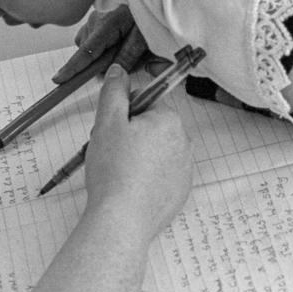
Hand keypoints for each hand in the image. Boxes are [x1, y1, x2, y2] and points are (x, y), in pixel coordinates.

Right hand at [53, 5, 147, 83]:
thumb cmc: (149, 10)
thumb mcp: (144, 37)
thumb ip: (128, 55)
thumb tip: (110, 72)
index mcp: (106, 25)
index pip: (86, 52)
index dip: (72, 68)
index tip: (59, 79)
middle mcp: (95, 19)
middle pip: (86, 50)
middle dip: (100, 60)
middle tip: (127, 56)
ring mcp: (95, 15)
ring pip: (89, 43)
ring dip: (102, 50)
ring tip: (126, 43)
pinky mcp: (99, 14)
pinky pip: (93, 34)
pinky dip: (103, 41)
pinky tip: (120, 37)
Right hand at [83, 65, 192, 239]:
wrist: (122, 220)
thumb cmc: (114, 170)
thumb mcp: (107, 123)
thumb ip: (114, 92)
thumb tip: (120, 71)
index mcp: (170, 120)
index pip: (146, 103)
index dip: (124, 114)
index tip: (112, 130)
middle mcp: (184, 142)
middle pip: (152, 127)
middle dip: (131, 135)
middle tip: (112, 153)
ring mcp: (185, 170)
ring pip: (156, 152)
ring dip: (139, 156)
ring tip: (119, 173)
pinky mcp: (180, 192)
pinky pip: (162, 175)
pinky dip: (148, 178)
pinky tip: (131, 188)